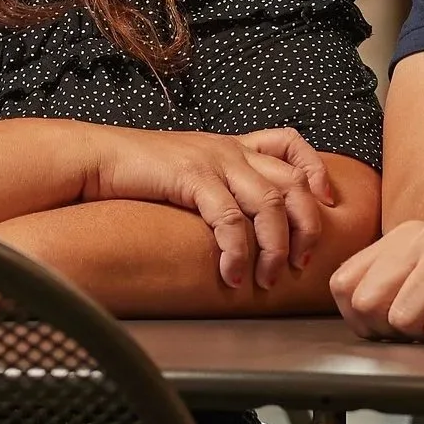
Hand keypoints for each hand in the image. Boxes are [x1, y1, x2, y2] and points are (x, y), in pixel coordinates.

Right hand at [84, 126, 337, 290]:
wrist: (97, 158)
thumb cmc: (139, 173)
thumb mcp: (189, 171)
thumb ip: (218, 188)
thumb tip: (241, 230)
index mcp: (233, 146)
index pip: (291, 143)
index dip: (316, 171)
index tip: (326, 203)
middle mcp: (230, 150)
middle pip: (292, 183)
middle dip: (306, 227)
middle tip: (302, 263)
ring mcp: (213, 161)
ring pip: (269, 204)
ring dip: (275, 248)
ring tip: (266, 280)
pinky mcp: (193, 177)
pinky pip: (230, 218)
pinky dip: (238, 251)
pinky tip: (232, 275)